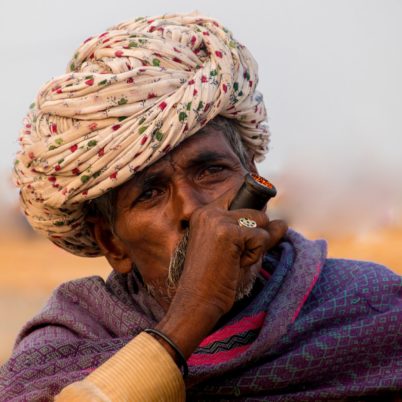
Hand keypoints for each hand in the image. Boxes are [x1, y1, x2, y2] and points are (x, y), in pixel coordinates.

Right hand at [156, 188, 286, 358]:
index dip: (254, 212)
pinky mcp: (229, 232)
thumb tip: (282, 223)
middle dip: (257, 234)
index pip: (239, 195)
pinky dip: (255, 255)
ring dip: (256, 246)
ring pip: (261, 223)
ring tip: (235, 260)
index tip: (256, 225)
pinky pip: (261, 238)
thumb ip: (256, 232)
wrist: (197, 300)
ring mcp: (218, 220)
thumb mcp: (234, 249)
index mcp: (205, 213)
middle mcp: (209, 212)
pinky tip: (236, 264)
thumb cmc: (214, 278)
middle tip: (237, 256)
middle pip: (256, 211)